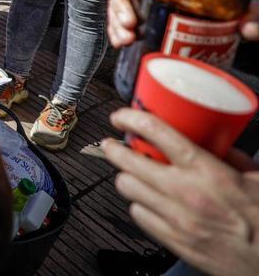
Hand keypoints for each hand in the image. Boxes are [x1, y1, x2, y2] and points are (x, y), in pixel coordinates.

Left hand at [103, 108, 258, 275]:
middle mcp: (187, 194)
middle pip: (129, 162)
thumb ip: (233, 156)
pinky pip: (138, 215)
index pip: (158, 134)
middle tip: (114, 144)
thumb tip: (217, 142)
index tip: (122, 116)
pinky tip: (146, 200)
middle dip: (115, 149)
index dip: (132, 119)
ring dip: (126, 176)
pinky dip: (138, 204)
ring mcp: (177, 219)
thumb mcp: (256, 178)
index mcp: (209, 172)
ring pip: (128, 188)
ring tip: (131, 172)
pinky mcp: (174, 241)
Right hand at [107, 0, 258, 48]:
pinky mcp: (147, 22)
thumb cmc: (235, 7)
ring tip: (125, 40)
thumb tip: (247, 28)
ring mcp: (150, 4)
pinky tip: (122, 43)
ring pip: (121, 6)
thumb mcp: (245, 5)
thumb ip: (254, 14)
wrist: (235, 22)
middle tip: (129, 26)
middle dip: (119, 6)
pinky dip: (118, 32)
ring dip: (115, 22)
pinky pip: (124, 22)